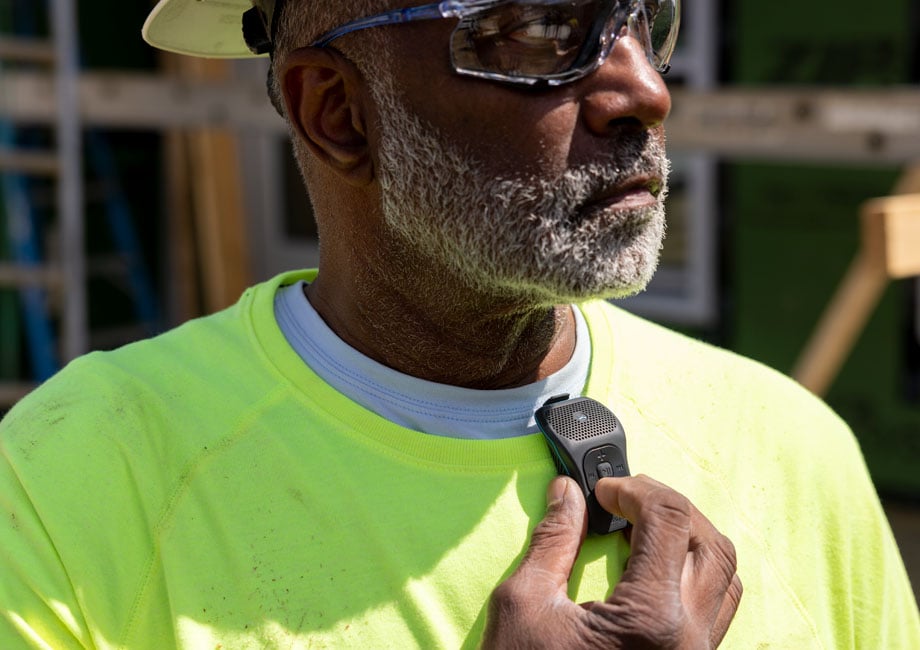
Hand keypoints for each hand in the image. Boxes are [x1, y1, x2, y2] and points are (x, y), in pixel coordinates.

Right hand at [481, 475, 741, 648]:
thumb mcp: (524, 604)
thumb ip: (555, 540)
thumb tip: (569, 493)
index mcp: (651, 620)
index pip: (669, 519)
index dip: (634, 489)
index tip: (601, 490)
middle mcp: (689, 641)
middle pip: (709, 541)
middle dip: (665, 507)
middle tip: (621, 501)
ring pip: (724, 574)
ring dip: (688, 538)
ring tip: (639, 530)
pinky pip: (716, 607)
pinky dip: (693, 571)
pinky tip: (651, 568)